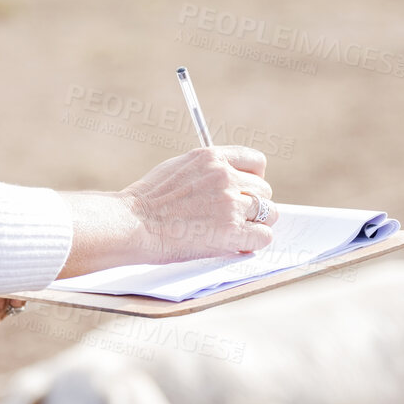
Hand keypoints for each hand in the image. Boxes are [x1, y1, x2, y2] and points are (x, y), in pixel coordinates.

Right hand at [124, 145, 276, 261]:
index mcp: (213, 157)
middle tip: (238, 217)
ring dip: (256, 224)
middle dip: (254, 205)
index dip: (255, 179)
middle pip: (264, 190)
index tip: (247, 190)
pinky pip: (263, 236)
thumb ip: (208, 171)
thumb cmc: (148, 200)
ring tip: (239, 232)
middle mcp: (226, 177)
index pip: (256, 162)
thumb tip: (230, 182)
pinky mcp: (231, 231)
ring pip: (269, 213)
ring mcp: (231, 204)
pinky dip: (253, 243)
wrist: (133, 223)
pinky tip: (238, 245)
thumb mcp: (179, 167)